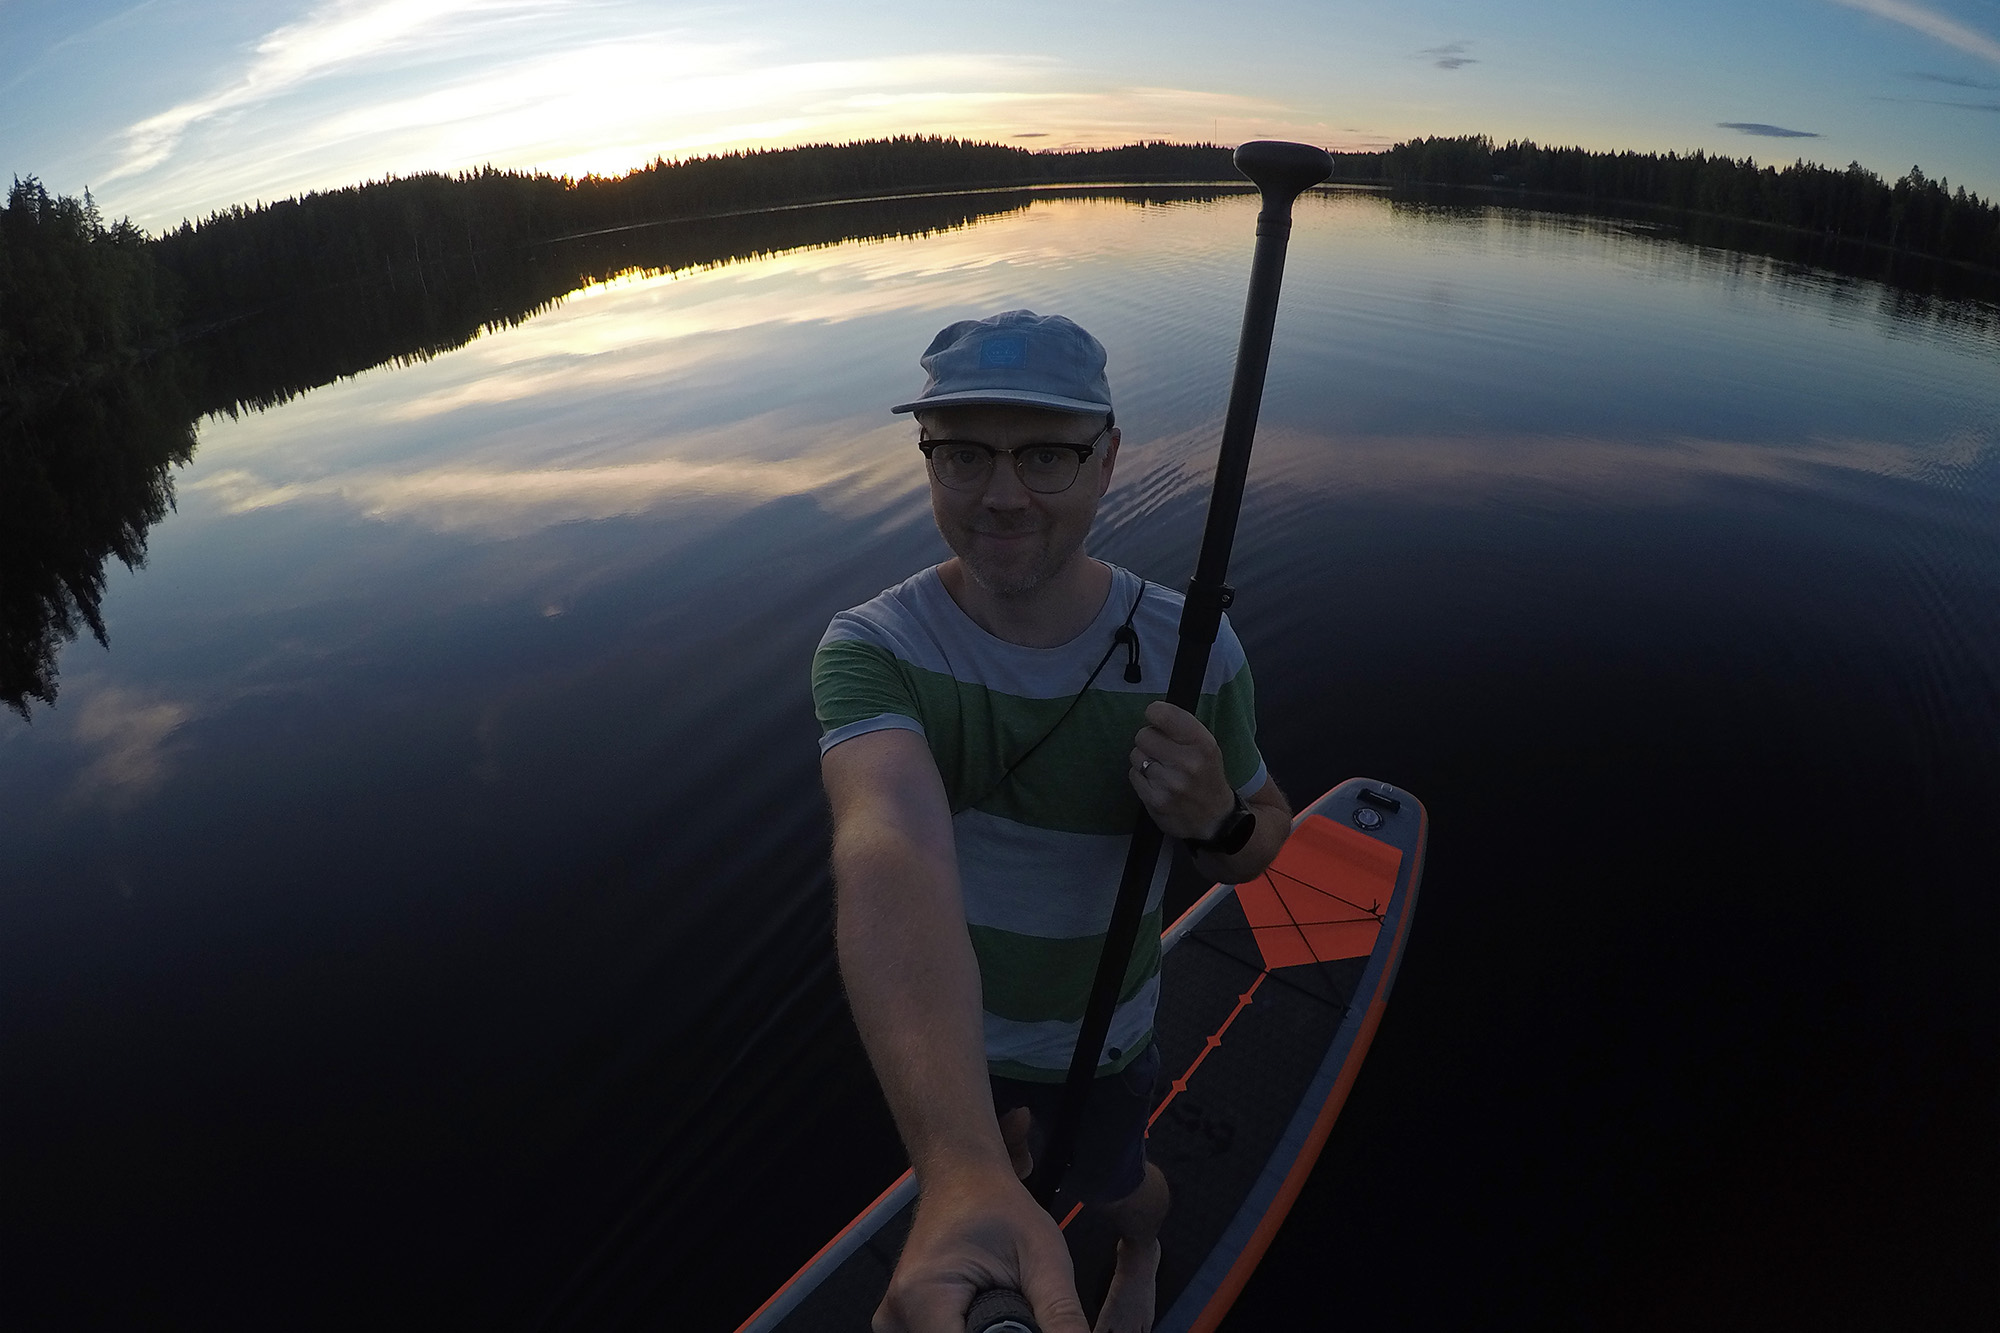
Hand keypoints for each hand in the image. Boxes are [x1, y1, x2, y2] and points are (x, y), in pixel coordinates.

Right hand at [873, 1162, 1088, 1332]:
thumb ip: (1061, 1315)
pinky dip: (965, 1332)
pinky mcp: (900, 1318)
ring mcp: (894, 1317)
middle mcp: (898, 1313)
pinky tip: (982, 1315)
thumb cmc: (1001, 1207)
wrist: (963, 1175)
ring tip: (1005, 1304)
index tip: (1030, 1326)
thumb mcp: (1044, 1259)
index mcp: (924, 1296)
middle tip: (1022, 1308)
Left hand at [1128, 701, 1235, 840]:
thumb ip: (1182, 728)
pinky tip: (1156, 783)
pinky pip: (1133, 775)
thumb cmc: (1207, 776)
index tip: (1156, 718)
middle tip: (1160, 750)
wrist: (1214, 820)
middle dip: (1149, 740)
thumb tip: (1152, 712)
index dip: (1154, 713)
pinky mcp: (1155, 801)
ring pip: (1136, 755)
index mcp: (1202, 744)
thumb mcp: (1207, 747)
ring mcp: (1170, 784)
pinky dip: (1140, 777)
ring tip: (1160, 769)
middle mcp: (1187, 763)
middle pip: (1143, 735)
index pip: (1164, 715)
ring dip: (1143, 759)